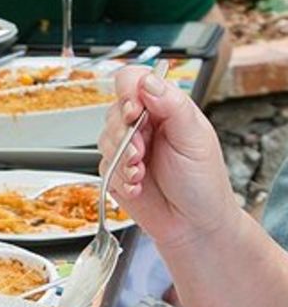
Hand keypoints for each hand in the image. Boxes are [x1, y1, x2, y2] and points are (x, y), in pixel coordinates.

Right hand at [97, 66, 239, 252]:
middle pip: (114, 111)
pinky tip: (138, 185)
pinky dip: (119, 177)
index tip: (135, 112)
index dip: (128, 92)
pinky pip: (103, 166)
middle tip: (143, 151)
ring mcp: (126, 147)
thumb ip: (173, 106)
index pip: (133, 80)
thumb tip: (149, 81)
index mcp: (165, 108)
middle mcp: (143, 124)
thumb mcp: (195, 139)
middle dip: (125, 134)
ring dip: (123, 159)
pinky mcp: (115, 170)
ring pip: (104, 138)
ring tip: (143, 172)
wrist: (195, 226)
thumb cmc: (203, 183)